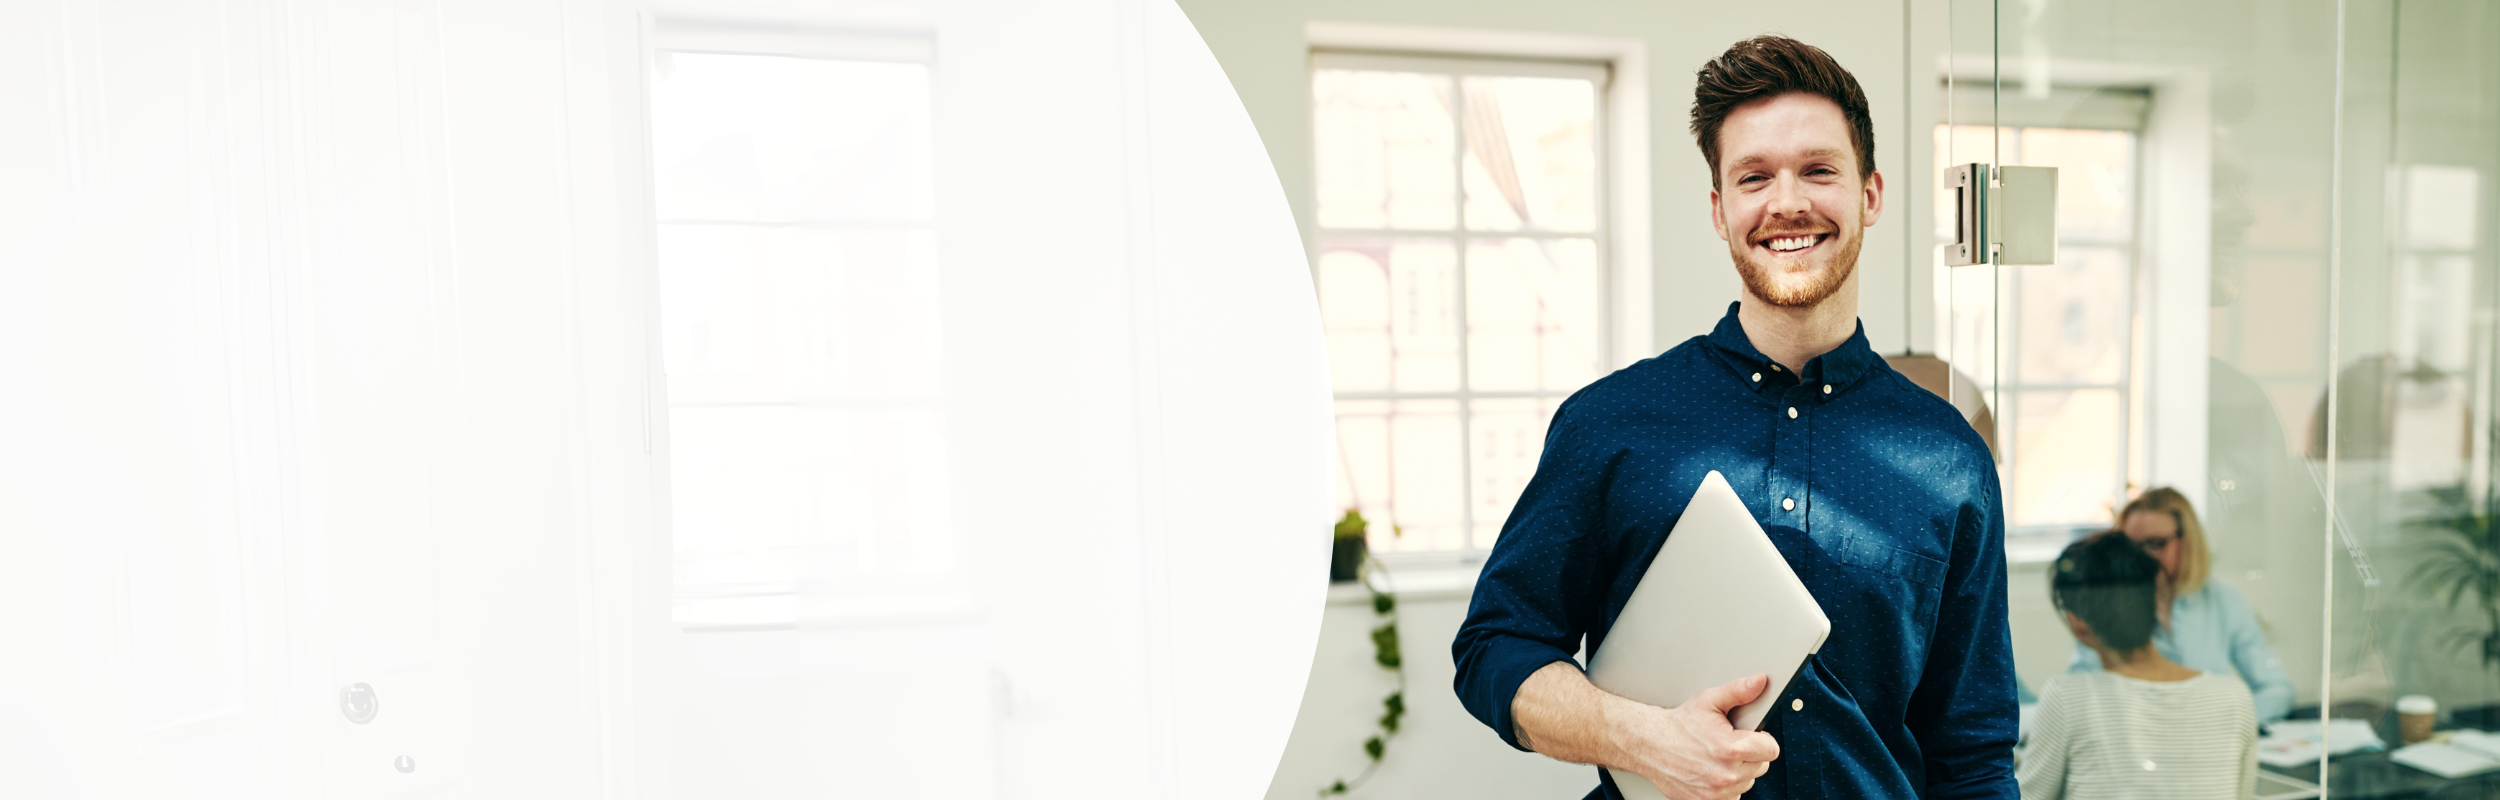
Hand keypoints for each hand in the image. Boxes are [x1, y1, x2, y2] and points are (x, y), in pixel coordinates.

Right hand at [1607, 673, 1780, 799]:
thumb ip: (1739, 691)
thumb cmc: (1678, 725)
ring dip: (1738, 771)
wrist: (1647, 744)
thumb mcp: (1709, 701)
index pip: (1771, 750)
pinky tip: (1711, 771)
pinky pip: (1731, 796)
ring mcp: (1716, 793)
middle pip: (1761, 767)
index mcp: (1730, 749)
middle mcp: (1725, 775)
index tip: (1750, 735)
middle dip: (1749, 754)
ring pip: (1746, 782)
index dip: (1762, 739)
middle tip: (1728, 743)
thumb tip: (1760, 682)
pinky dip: (1725, 786)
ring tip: (1717, 756)